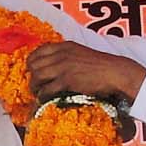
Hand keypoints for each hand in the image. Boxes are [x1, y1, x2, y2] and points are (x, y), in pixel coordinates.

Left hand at [26, 42, 145, 101]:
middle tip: (34, 85)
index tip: (32, 71)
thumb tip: (53, 65)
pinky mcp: (66, 81)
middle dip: (31, 76)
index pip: (37, 51)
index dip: (31, 62)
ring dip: (34, 87)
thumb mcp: (80, 54)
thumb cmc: (100, 66)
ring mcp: (63, 67)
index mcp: (64, 46)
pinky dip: (42, 95)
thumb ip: (66, 56)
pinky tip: (44, 99)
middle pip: (34, 65)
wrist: (114, 73)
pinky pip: (46, 89)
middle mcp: (61, 55)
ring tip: (38, 93)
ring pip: (37, 77)